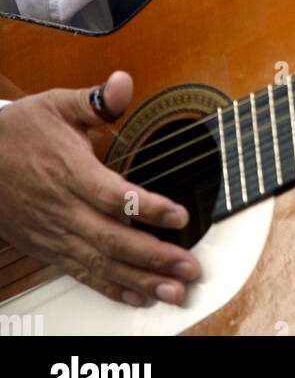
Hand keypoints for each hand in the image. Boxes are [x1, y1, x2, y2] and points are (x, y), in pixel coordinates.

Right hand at [0, 70, 200, 305]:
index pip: (112, 195)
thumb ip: (95, 99)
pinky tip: (137, 296)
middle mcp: (62, 207)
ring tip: (173, 291)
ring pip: (99, 263)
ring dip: (139, 279)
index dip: (148, 208)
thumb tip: (124, 82)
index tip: (180, 215)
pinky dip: (110, 287)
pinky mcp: (46, 247)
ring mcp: (54, 232)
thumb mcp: (56, 104)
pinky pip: (80, 273)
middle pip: (111, 238)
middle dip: (154, 257)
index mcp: (69, 169)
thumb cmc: (21, 130)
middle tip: (189, 268)